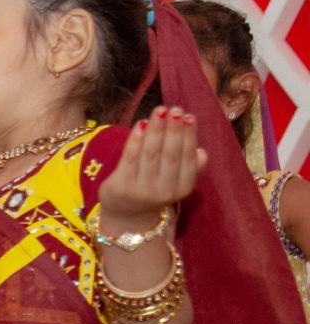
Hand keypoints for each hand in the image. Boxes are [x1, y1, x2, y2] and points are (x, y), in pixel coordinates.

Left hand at [97, 107, 205, 222]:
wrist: (126, 215)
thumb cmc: (156, 189)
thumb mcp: (178, 182)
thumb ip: (191, 167)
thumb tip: (201, 152)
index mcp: (183, 188)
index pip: (188, 159)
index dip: (189, 136)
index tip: (189, 116)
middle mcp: (164, 191)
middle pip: (170, 155)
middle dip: (174, 129)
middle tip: (175, 109)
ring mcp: (141, 190)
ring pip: (151, 154)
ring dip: (156, 129)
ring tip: (160, 110)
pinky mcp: (121, 186)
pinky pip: (130, 158)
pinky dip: (136, 139)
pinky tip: (141, 124)